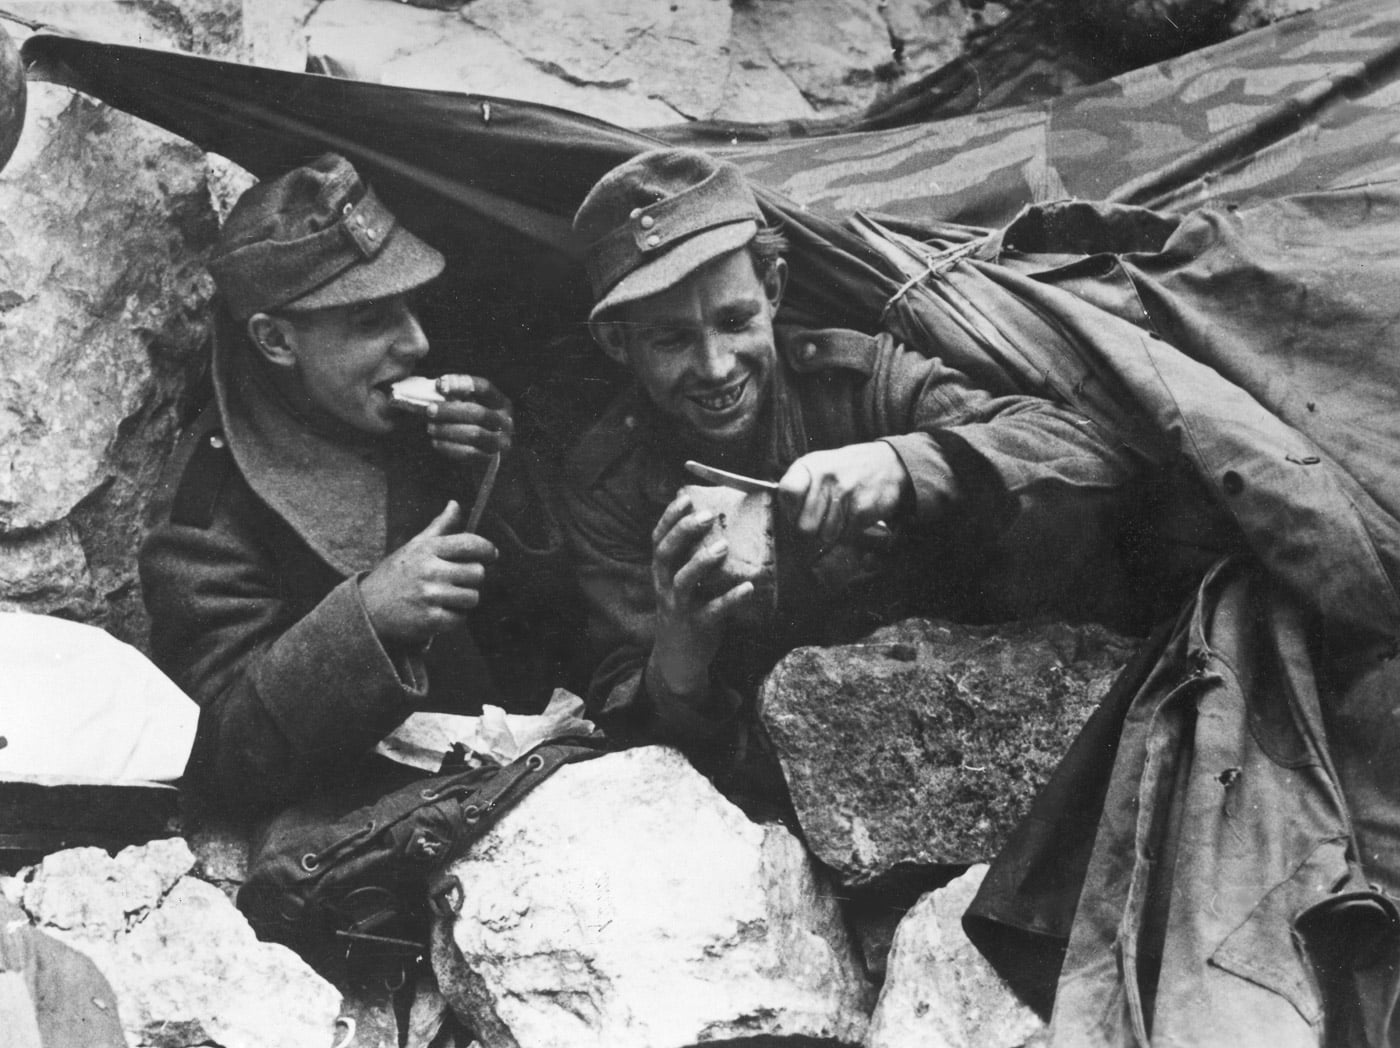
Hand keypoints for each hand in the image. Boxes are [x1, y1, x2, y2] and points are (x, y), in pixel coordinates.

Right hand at [360, 500, 497, 648]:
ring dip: (465, 600)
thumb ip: (439, 526)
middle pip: (478, 573)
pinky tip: (440, 612)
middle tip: (458, 581)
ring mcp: (430, 595)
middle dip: (472, 578)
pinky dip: (455, 618)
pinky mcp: (430, 620)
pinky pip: (461, 619)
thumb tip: (455, 504)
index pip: (471, 543)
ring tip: (447, 597)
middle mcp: (430, 570)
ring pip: (473, 597)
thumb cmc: (397, 574)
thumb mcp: (414, 546)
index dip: (487, 549)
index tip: (491, 555)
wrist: (368, 608)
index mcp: (428, 549)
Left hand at [427, 375, 513, 463]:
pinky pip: (468, 453)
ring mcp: (501, 442)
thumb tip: (438, 387)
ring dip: (447, 430)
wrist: (481, 452)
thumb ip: (457, 396)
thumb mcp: (469, 405)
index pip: (484, 388)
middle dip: (450, 411)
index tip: (439, 385)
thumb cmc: (471, 422)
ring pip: (474, 434)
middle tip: (429, 410)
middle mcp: (505, 421)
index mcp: (501, 402)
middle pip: (478, 413)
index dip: (461, 384)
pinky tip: (435, 442)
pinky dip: (449, 447)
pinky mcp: (491, 459)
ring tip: (430, 427)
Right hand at [647, 492, 753, 697]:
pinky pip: (713, 611)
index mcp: (662, 573)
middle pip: (665, 554)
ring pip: (683, 581)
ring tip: (723, 546)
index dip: (669, 518)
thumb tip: (713, 523)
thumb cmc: (686, 611)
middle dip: (683, 532)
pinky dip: (730, 599)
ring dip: (701, 561)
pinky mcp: (696, 626)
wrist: (678, 660)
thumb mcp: (681, 583)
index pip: (658, 539)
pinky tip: (748, 587)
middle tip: (706, 515)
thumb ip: (690, 558)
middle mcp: (665, 588)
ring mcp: (678, 608)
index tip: (685, 497)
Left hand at [778, 441, 910, 545]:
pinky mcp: (861, 510)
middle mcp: (826, 478)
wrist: (888, 464)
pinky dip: (847, 532)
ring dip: (831, 533)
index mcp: (810, 466)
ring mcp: (844, 493)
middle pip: (804, 526)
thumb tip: (784, 517)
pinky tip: (852, 517)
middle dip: (811, 530)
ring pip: (825, 535)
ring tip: (839, 516)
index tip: (796, 512)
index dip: (789, 510)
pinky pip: (844, 536)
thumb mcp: (819, 466)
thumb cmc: (846, 470)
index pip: (787, 492)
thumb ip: (799, 487)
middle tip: (819, 522)